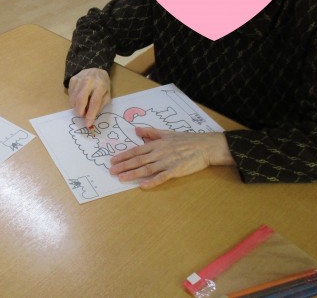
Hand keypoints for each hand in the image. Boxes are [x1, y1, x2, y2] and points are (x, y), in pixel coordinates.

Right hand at [68, 68, 110, 127]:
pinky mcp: (72, 80)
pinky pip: (70, 95)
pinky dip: (73, 101)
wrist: (95, 69)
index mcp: (100, 85)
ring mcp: (79, 79)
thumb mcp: (107, 95)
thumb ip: (100, 106)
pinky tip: (78, 100)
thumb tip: (90, 117)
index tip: (88, 124)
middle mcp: (89, 81)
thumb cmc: (103, 84)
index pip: (94, 102)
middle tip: (82, 116)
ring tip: (82, 107)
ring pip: (74, 98)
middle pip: (81, 99)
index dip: (90, 114)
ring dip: (76, 107)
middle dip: (80, 111)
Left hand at [109, 127, 235, 188]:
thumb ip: (151, 132)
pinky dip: (152, 181)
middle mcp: (159, 152)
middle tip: (111, 171)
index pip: (136, 151)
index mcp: (156, 144)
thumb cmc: (187, 139)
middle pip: (138, 160)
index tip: (113, 160)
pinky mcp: (175, 170)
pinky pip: (161, 177)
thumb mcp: (167, 133)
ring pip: (146, 169)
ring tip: (121, 178)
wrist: (205, 146)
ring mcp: (167, 162)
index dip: (123, 156)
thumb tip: (136, 130)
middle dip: (123, 166)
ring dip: (132, 174)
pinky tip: (142, 186)